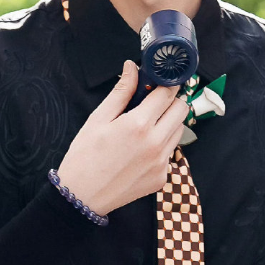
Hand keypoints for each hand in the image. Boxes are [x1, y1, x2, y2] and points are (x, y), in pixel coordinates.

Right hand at [55, 59, 189, 215]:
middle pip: (182, 110)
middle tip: (154, 102)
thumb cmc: (85, 157)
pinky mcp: (162, 177)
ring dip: (168, 123)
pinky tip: (141, 149)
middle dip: (171, 101)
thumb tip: (132, 68)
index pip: (167, 94)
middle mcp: (155, 144)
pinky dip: (161, 146)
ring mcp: (161, 163)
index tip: (160, 82)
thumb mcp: (98, 119)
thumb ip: (121, 92)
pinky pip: (170, 153)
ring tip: (145, 127)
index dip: (165, 84)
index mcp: (138, 125)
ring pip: (179, 131)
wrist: (82, 197)